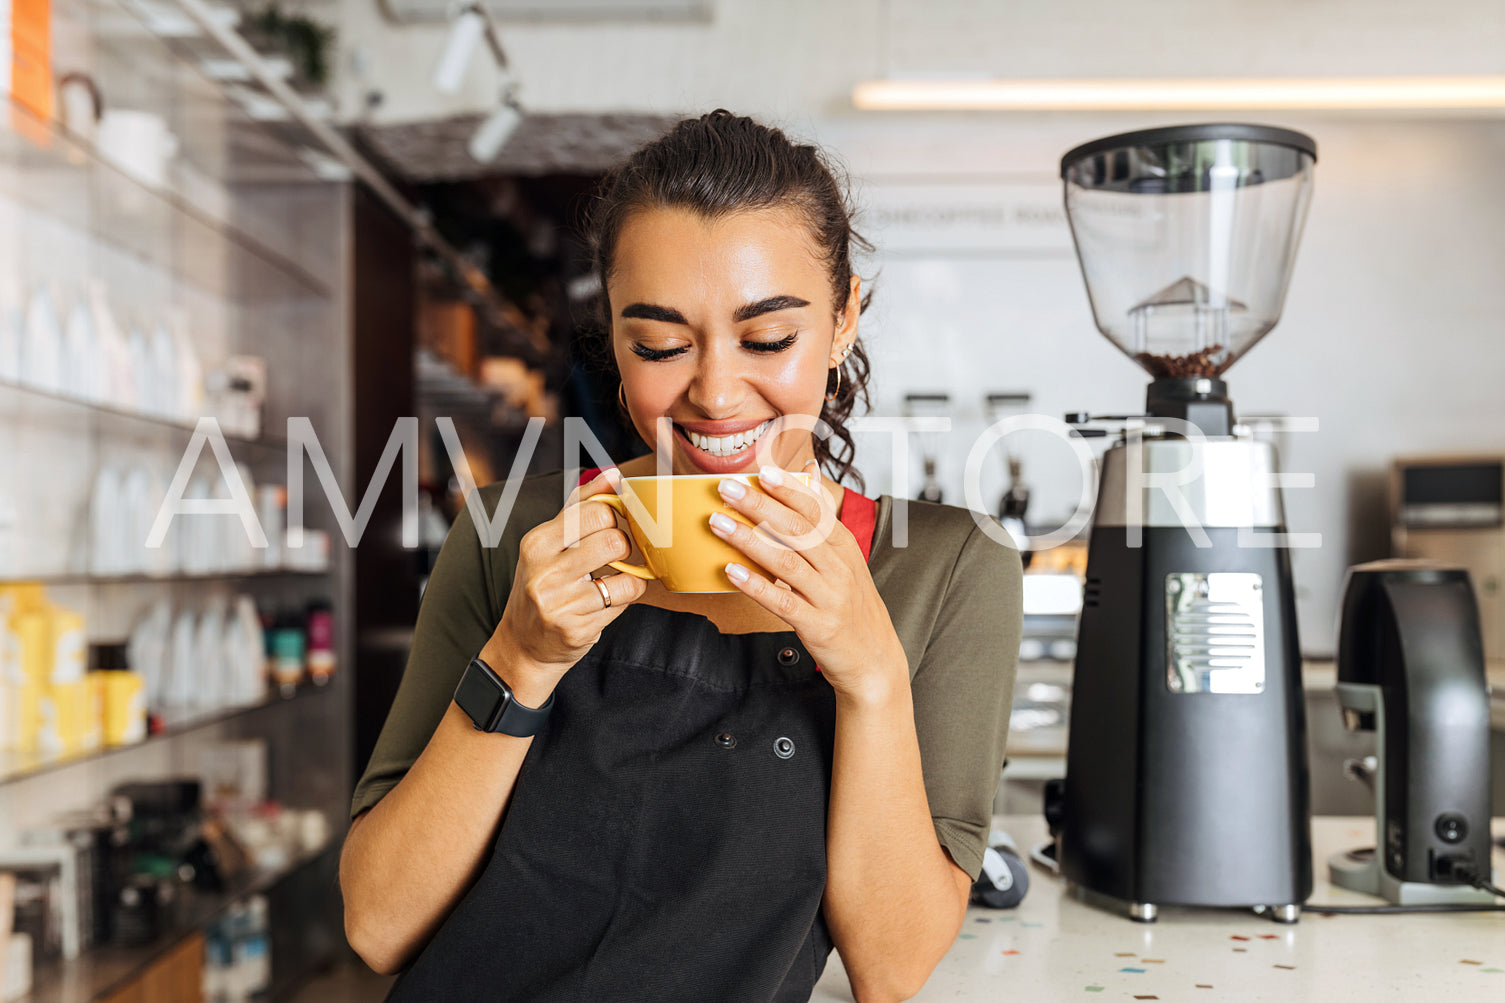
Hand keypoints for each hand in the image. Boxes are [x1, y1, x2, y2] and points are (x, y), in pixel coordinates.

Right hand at [488, 470, 647, 676]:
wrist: (522, 645)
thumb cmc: (542, 585)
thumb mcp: (549, 543)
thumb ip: (580, 506)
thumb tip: (614, 475)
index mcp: (537, 542)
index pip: (596, 511)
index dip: (614, 517)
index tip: (610, 527)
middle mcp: (544, 571)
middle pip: (615, 540)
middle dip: (623, 547)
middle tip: (614, 555)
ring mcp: (559, 603)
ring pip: (627, 575)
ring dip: (629, 576)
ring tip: (613, 579)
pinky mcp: (577, 629)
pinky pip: (624, 603)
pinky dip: (625, 599)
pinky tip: (608, 600)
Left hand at [708, 461, 907, 701]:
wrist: (874, 658)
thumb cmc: (851, 603)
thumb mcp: (844, 557)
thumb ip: (822, 515)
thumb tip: (809, 470)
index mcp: (844, 547)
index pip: (815, 510)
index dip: (788, 490)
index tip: (762, 471)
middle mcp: (839, 568)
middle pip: (796, 530)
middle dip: (759, 506)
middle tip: (727, 488)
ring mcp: (829, 597)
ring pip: (786, 562)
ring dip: (749, 540)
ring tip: (719, 523)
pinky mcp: (817, 625)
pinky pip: (782, 602)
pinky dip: (756, 585)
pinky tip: (732, 571)